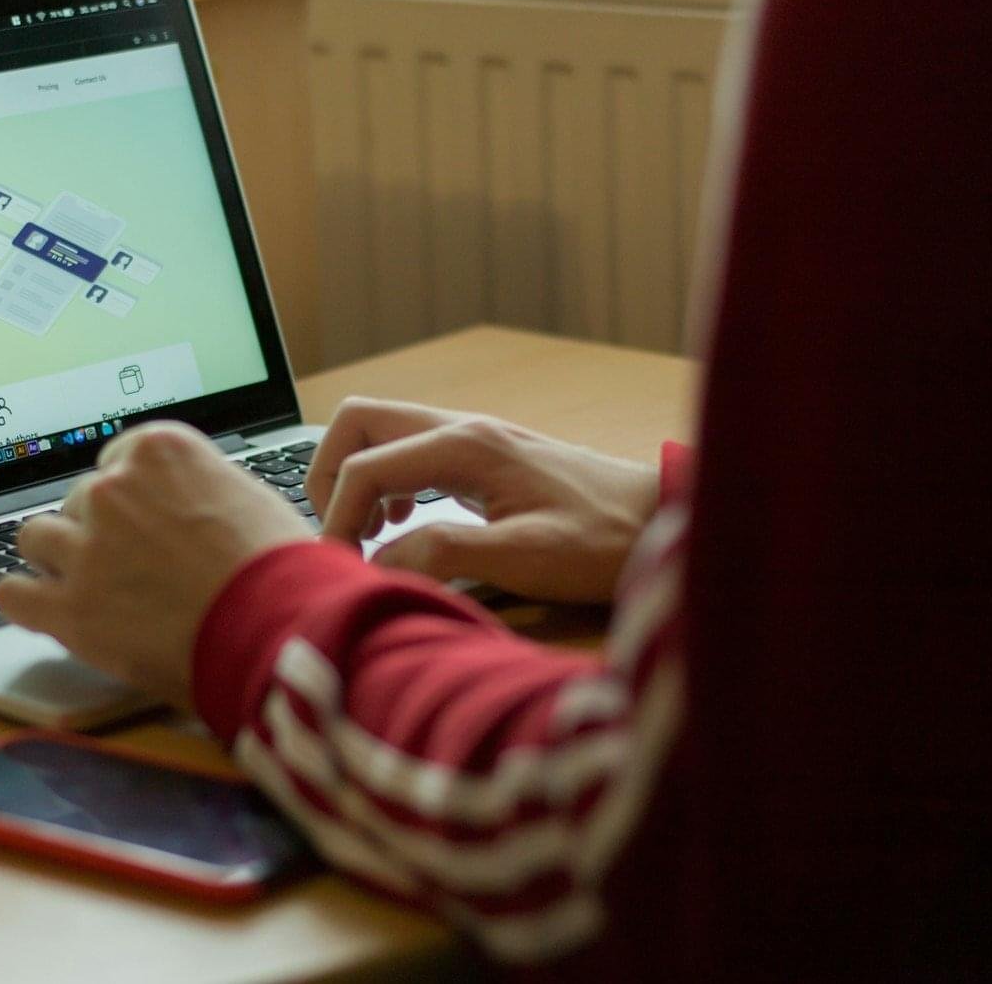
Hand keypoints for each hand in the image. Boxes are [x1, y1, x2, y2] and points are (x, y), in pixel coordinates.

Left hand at [0, 422, 312, 707]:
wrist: (277, 629)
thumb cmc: (281, 570)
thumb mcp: (250, 499)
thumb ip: (202, 491)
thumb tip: (191, 507)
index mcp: (158, 452)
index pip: (115, 462)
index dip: (129, 498)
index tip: (138, 521)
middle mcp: (113, 490)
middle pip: (78, 501)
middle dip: (98, 531)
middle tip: (129, 567)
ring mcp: (86, 548)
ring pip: (36, 538)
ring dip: (58, 560)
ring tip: (86, 587)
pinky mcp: (70, 608)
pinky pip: (14, 594)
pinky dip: (26, 602)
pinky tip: (42, 610)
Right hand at [308, 398, 658, 602]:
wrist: (661, 520)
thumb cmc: (603, 540)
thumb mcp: (525, 557)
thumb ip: (445, 553)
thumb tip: (378, 560)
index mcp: (464, 446)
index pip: (363, 466)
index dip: (337, 519)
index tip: (341, 567)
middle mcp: (461, 429)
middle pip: (358, 423)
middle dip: (330, 477)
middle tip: (344, 535)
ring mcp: (470, 438)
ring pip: (382, 433)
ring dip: (358, 479)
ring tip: (371, 534)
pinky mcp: (481, 457)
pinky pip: (409, 452)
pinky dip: (387, 484)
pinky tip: (407, 524)